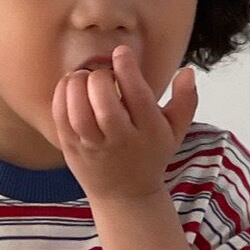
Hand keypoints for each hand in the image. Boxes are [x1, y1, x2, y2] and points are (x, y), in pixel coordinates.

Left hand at [52, 45, 198, 205]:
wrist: (126, 197)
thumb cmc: (150, 156)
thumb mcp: (175, 131)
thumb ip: (185, 100)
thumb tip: (187, 71)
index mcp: (149, 130)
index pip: (137, 94)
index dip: (126, 67)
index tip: (121, 53)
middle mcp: (121, 140)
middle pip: (105, 103)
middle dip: (100, 77)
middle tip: (102, 72)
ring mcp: (93, 146)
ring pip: (79, 112)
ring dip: (77, 84)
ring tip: (83, 76)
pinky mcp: (71, 149)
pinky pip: (61, 119)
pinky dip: (61, 96)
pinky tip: (70, 86)